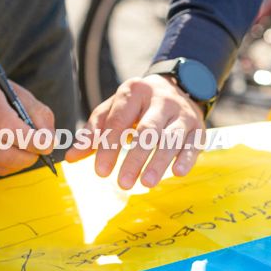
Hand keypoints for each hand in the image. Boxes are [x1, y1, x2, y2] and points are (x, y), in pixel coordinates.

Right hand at [0, 58, 54, 175]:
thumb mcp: (17, 92)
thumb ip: (39, 114)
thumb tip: (50, 142)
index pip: (8, 128)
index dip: (32, 141)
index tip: (47, 144)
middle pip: (4, 152)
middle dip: (28, 155)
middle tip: (39, 149)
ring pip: (0, 165)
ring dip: (18, 161)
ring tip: (22, 147)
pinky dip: (5, 164)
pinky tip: (3, 149)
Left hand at [66, 75, 204, 189]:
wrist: (178, 87)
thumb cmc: (138, 105)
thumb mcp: (114, 110)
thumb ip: (94, 132)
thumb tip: (72, 157)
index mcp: (134, 91)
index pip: (119, 121)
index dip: (108, 146)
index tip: (100, 171)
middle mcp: (160, 100)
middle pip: (147, 130)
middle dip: (134, 158)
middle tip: (122, 183)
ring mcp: (181, 113)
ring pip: (170, 138)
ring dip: (158, 161)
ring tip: (146, 183)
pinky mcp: (198, 126)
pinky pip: (194, 143)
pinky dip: (186, 158)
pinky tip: (177, 173)